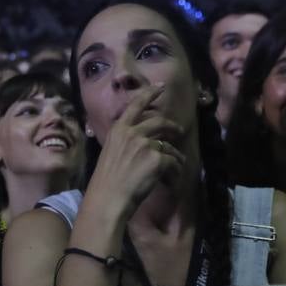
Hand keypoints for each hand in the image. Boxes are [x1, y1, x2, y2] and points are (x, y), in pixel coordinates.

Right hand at [84, 85, 185, 215]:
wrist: (108, 198)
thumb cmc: (106, 182)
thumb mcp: (110, 154)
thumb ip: (124, 143)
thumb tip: (143, 144)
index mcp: (118, 130)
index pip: (136, 106)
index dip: (149, 94)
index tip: (160, 87)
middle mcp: (132, 133)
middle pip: (159, 122)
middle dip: (172, 125)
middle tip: (179, 130)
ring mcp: (145, 145)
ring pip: (168, 146)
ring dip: (174, 156)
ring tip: (176, 166)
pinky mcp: (157, 159)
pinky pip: (173, 162)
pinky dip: (175, 171)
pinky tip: (171, 180)